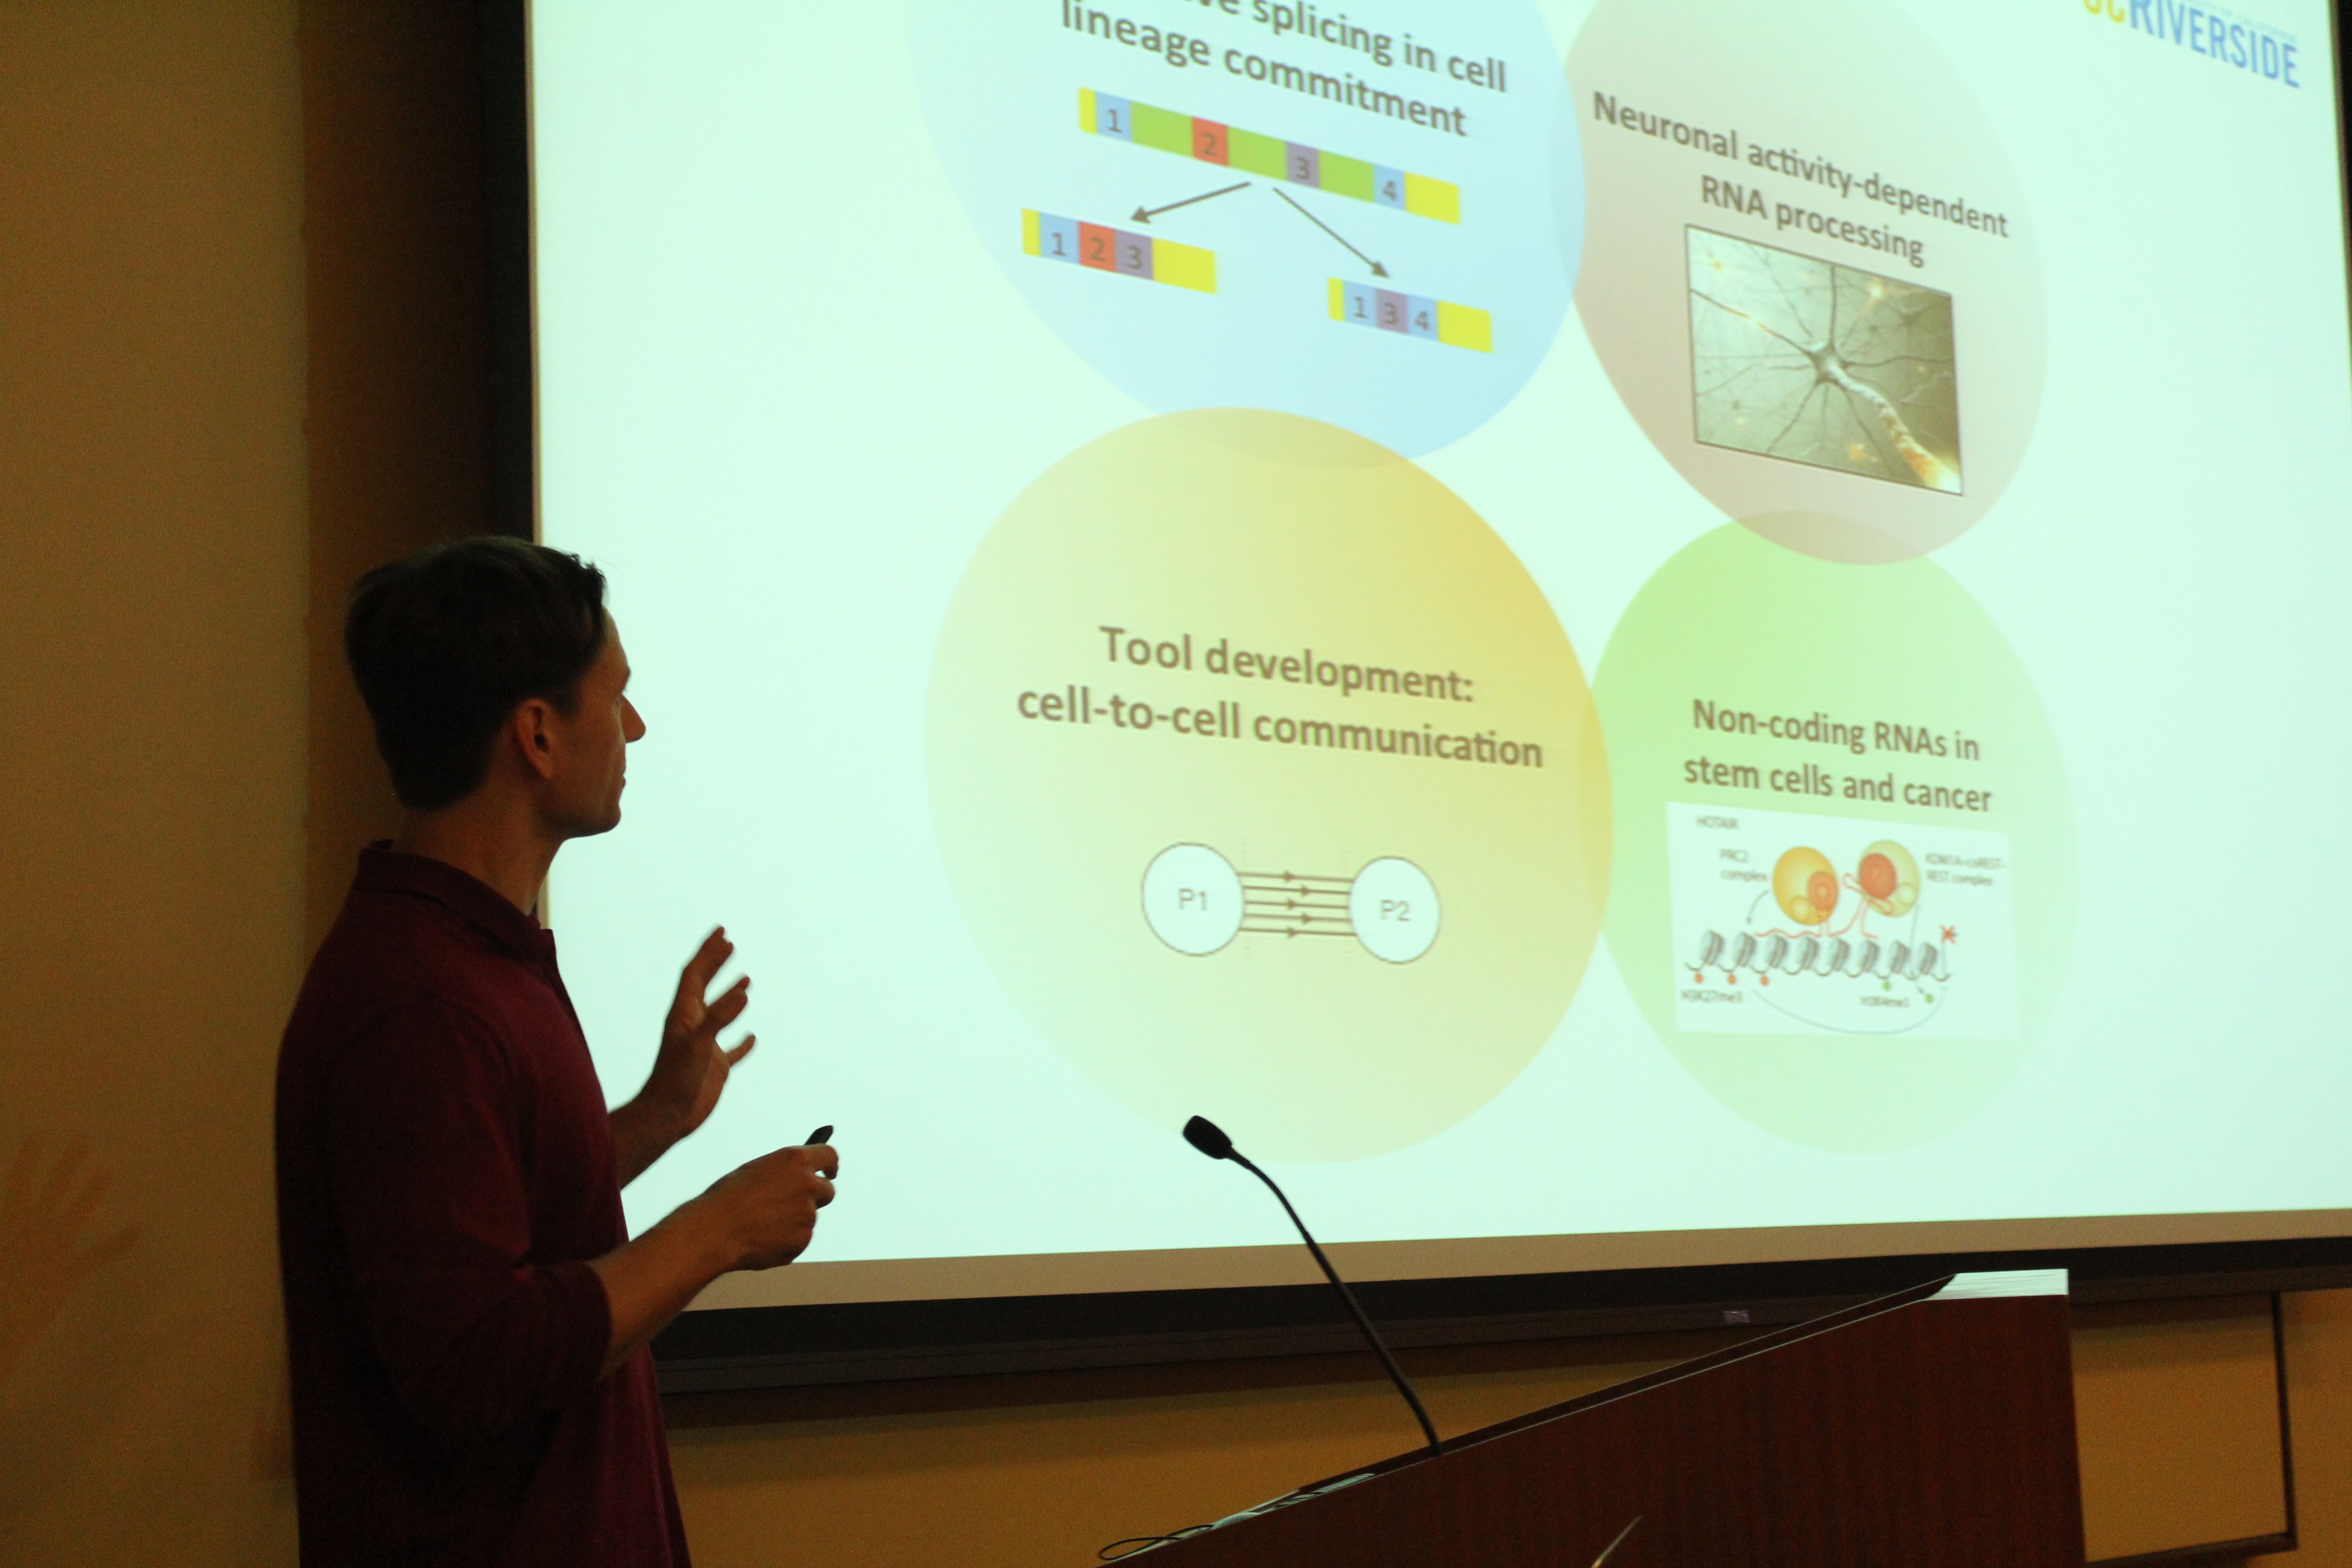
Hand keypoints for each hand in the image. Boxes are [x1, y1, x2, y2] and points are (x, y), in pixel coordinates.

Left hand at [641, 927, 753, 1145]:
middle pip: (704, 986)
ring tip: (746, 979)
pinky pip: (732, 1049)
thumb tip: (743, 991)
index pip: (695, 974)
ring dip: (731, 995)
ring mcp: (704, 1046)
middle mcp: (692, 1026)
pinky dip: (742, 1041)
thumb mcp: (698, 1046)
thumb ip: (719, 1018)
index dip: (707, 952)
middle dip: (715, 963)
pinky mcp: (714, 1067)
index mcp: (683, 1015)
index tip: (722, 932)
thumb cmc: (675, 1082)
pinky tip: (753, 1037)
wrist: (665, 1118)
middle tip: (729, 943)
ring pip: (719, 1013)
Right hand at [700, 1141, 838, 1270]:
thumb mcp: (757, 1172)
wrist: (714, 1232)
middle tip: (797, 1202)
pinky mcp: (802, 1240)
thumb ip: (785, 1174)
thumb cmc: (728, 1198)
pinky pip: (798, 1239)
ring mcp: (808, 1215)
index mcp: (795, 1160)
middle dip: (815, 1197)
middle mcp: (807, 1185)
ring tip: (761, 1225)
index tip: (830, 1172)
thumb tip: (802, 1179)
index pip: (829, 1156)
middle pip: (827, 1191)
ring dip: (793, 1221)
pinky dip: (785, 1241)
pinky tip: (761, 1240)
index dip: (831, 1165)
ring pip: (808, 1218)